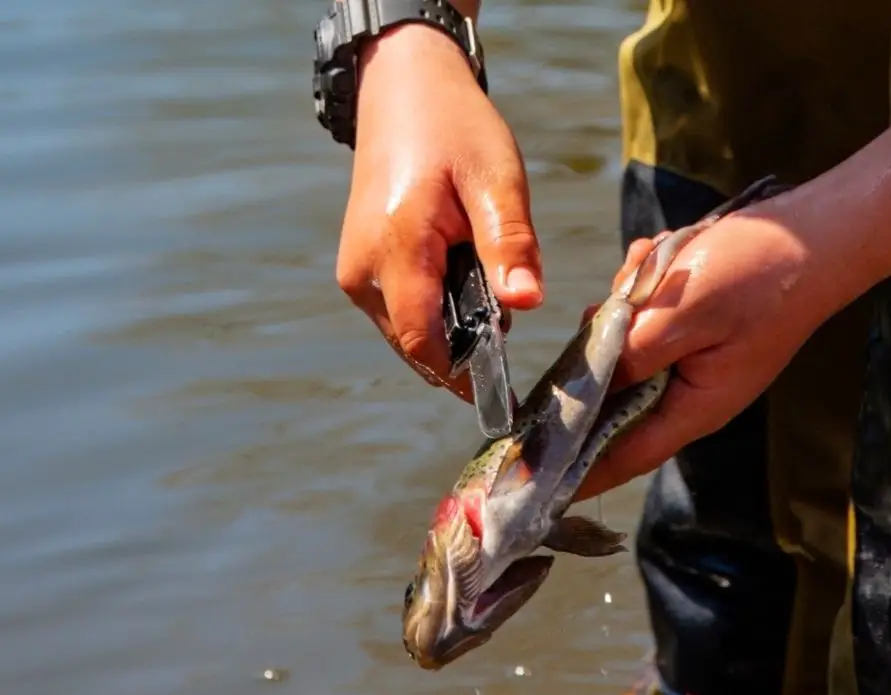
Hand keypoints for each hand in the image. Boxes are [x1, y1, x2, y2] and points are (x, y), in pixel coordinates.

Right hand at [334, 25, 541, 399]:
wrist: (403, 91)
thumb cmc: (454, 129)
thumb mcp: (496, 179)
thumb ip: (509, 244)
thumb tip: (526, 304)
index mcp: (395, 249)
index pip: (426, 342)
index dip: (466, 377)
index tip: (508, 399)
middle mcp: (362, 272)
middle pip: (418, 346)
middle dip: (467, 351)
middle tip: (510, 320)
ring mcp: (356, 274)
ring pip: (409, 334)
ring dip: (454, 331)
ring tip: (489, 284)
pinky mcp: (360, 270)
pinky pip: (402, 313)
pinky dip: (438, 313)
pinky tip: (465, 277)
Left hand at [575, 195, 837, 500]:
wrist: (820, 234)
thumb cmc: (760, 274)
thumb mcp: (685, 312)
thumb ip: (631, 353)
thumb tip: (585, 380)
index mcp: (693, 408)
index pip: (621, 456)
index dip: (574, 468)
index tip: (528, 478)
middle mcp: (690, 395)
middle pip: (614, 399)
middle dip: (598, 358)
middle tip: (601, 314)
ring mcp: (693, 364)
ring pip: (627, 353)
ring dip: (623, 314)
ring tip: (650, 273)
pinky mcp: (695, 333)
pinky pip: (646, 323)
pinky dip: (642, 293)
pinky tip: (660, 261)